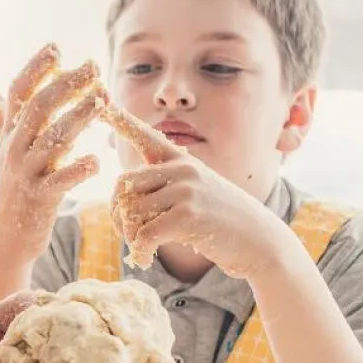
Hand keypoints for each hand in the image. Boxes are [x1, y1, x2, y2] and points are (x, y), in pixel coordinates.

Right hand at [0, 43, 107, 264]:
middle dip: (66, 83)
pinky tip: (96, 160)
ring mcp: (25, 175)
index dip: (35, 67)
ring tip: (102, 100)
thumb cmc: (10, 196)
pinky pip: (60, 180)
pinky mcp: (39, 200)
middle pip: (37, 107)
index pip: (18, 92)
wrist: (2, 243)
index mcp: (8, 137)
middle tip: (92, 67)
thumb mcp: (2, 154)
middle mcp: (13, 151)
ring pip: (52, 138)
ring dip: (78, 117)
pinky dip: (78, 169)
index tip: (56, 47)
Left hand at [103, 105, 289, 278]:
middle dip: (117, 213)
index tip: (102, 102)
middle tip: (126, 234)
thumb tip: (123, 191)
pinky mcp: (188, 216)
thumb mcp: (196, 191)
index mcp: (181, 160)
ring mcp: (186, 190)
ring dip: (128, 236)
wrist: (260, 241)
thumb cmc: (221, 220)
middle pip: (123, 184)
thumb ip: (164, 185)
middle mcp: (182, 169)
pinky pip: (144, 234)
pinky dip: (140, 251)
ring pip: (131, 212)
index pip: (146, 136)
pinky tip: (146, 259)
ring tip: (140, 249)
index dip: (122, 120)